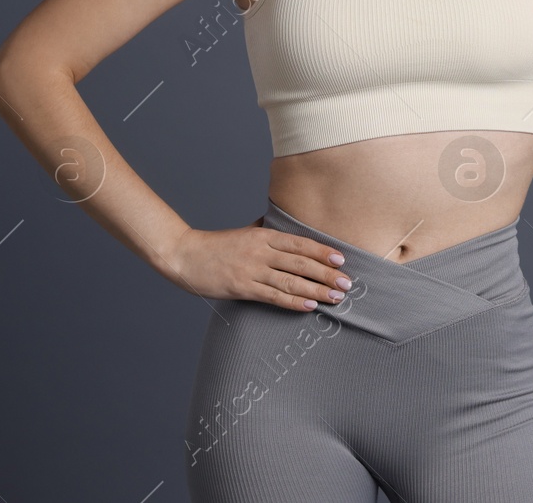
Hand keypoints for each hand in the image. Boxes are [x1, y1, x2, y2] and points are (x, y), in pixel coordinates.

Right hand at [162, 223, 352, 310]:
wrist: (184, 255)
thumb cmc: (217, 245)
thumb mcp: (246, 231)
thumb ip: (269, 231)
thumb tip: (292, 226)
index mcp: (264, 235)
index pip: (300, 243)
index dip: (323, 252)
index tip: (342, 260)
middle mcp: (261, 252)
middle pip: (301, 263)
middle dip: (326, 274)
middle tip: (347, 283)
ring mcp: (252, 270)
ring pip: (290, 282)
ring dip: (316, 290)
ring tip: (335, 297)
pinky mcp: (242, 288)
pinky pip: (272, 297)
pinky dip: (293, 302)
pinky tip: (309, 306)